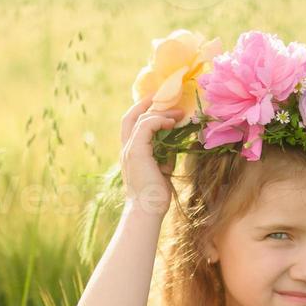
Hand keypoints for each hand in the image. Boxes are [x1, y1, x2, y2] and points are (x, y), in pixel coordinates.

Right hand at [120, 93, 184, 215]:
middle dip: (145, 103)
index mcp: (131, 153)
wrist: (148, 210)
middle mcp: (126, 149)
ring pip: (140, 119)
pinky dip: (160, 120)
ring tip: (179, 113)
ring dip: (161, 112)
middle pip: (130, 117)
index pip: (131, 125)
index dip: (143, 111)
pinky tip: (173, 123)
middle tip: (162, 95)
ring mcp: (129, 149)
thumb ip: (165, 153)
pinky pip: (146, 125)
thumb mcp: (162, 168)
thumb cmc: (156, 195)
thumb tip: (176, 141)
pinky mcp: (136, 151)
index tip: (158, 103)